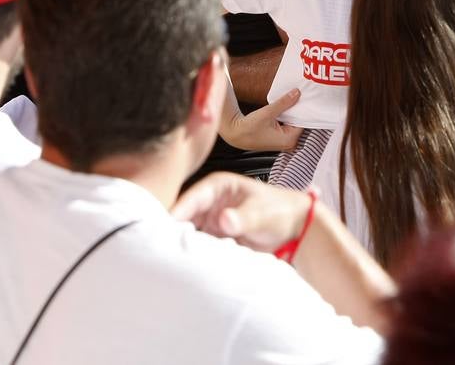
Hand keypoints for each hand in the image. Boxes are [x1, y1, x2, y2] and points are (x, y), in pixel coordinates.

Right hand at [172, 172, 311, 252]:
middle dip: (172, 231)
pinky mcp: (214, 239)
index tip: (164, 227)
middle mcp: (209, 203)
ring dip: (182, 245)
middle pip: (183, 216)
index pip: (191, 198)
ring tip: (170, 261)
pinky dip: (194, 256)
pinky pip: (199, 247)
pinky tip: (186, 267)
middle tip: (160, 249)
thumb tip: (224, 220)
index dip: (177, 212)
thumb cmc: (279, 211)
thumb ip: (244, 217)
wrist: (294, 228)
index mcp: (218, 187)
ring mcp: (210, 222)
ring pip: (188, 233)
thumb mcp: (262, 213)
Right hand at [220, 88, 301, 150]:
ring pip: (293, 123)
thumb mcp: (268, 112)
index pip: (304, 121)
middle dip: (298, 110)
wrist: (235, 134)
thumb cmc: (249, 128)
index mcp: (289, 140)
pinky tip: (284, 108)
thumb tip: (297, 93)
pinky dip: (286, 117)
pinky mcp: (279, 139)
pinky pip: (287, 125)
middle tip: (299, 96)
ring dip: (291, 113)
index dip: (304, 109)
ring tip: (291, 101)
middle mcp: (289, 144)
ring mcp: (284, 142)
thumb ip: (284, 102)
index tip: (305, 97)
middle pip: (299, 123)